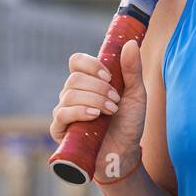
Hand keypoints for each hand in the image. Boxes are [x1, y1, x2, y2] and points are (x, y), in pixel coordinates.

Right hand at [50, 39, 146, 171]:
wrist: (125, 153)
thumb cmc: (129, 124)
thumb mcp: (136, 94)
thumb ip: (132, 70)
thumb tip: (130, 43)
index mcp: (88, 82)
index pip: (76, 61)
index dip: (91, 65)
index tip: (109, 76)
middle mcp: (72, 93)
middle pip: (75, 78)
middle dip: (99, 88)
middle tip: (116, 101)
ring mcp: (64, 111)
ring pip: (69, 94)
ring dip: (94, 100)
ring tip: (111, 111)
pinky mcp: (59, 130)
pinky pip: (61, 114)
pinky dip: (79, 112)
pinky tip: (94, 116)